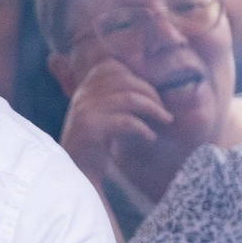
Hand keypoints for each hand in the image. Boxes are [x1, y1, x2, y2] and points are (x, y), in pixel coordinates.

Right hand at [58, 57, 169, 184]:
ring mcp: (85, 111)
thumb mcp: (102, 117)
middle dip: (151, 93)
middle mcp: (82, 96)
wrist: (76, 176)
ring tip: (165, 120)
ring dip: (153, 109)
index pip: (111, 67)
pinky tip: (150, 137)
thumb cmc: (94, 148)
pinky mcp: (91, 129)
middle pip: (125, 81)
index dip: (135, 77)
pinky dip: (143, 128)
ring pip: (129, 98)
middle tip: (164, 111)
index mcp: (84, 90)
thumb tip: (147, 89)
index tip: (151, 95)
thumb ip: (114, 100)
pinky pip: (125, 121)